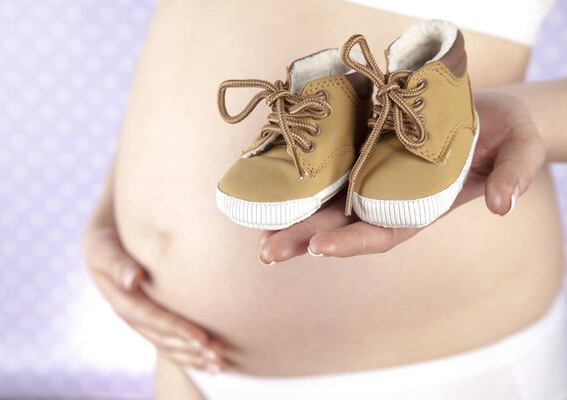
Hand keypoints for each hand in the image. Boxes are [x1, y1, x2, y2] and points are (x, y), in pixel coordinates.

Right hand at [83, 223, 225, 373]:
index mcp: (120, 300)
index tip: (201, 338)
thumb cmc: (106, 240)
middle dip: (190, 349)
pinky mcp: (147, 320)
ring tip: (219, 364)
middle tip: (218, 356)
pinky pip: (167, 342)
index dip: (176, 328)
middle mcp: (130, 315)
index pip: (151, 318)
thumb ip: (118, 263)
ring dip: (192, 357)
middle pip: (161, 338)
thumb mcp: (105, 247)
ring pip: (166, 345)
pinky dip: (187, 353)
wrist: (102, 243)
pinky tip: (207, 361)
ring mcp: (138, 320)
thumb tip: (133, 279)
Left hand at [258, 90, 545, 260]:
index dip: (352, 242)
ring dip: (294, 217)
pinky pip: (332, 171)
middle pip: (343, 225)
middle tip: (266, 252)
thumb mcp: (520, 151)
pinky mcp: (366, 154)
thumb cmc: (507, 135)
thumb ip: (513, 175)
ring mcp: (374, 178)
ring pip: (329, 203)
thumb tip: (503, 204)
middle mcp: (390, 198)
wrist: (492, 115)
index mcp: (420, 207)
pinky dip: (305, 182)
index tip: (320, 248)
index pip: (382, 233)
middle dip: (304, 239)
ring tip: (258, 231)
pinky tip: (274, 186)